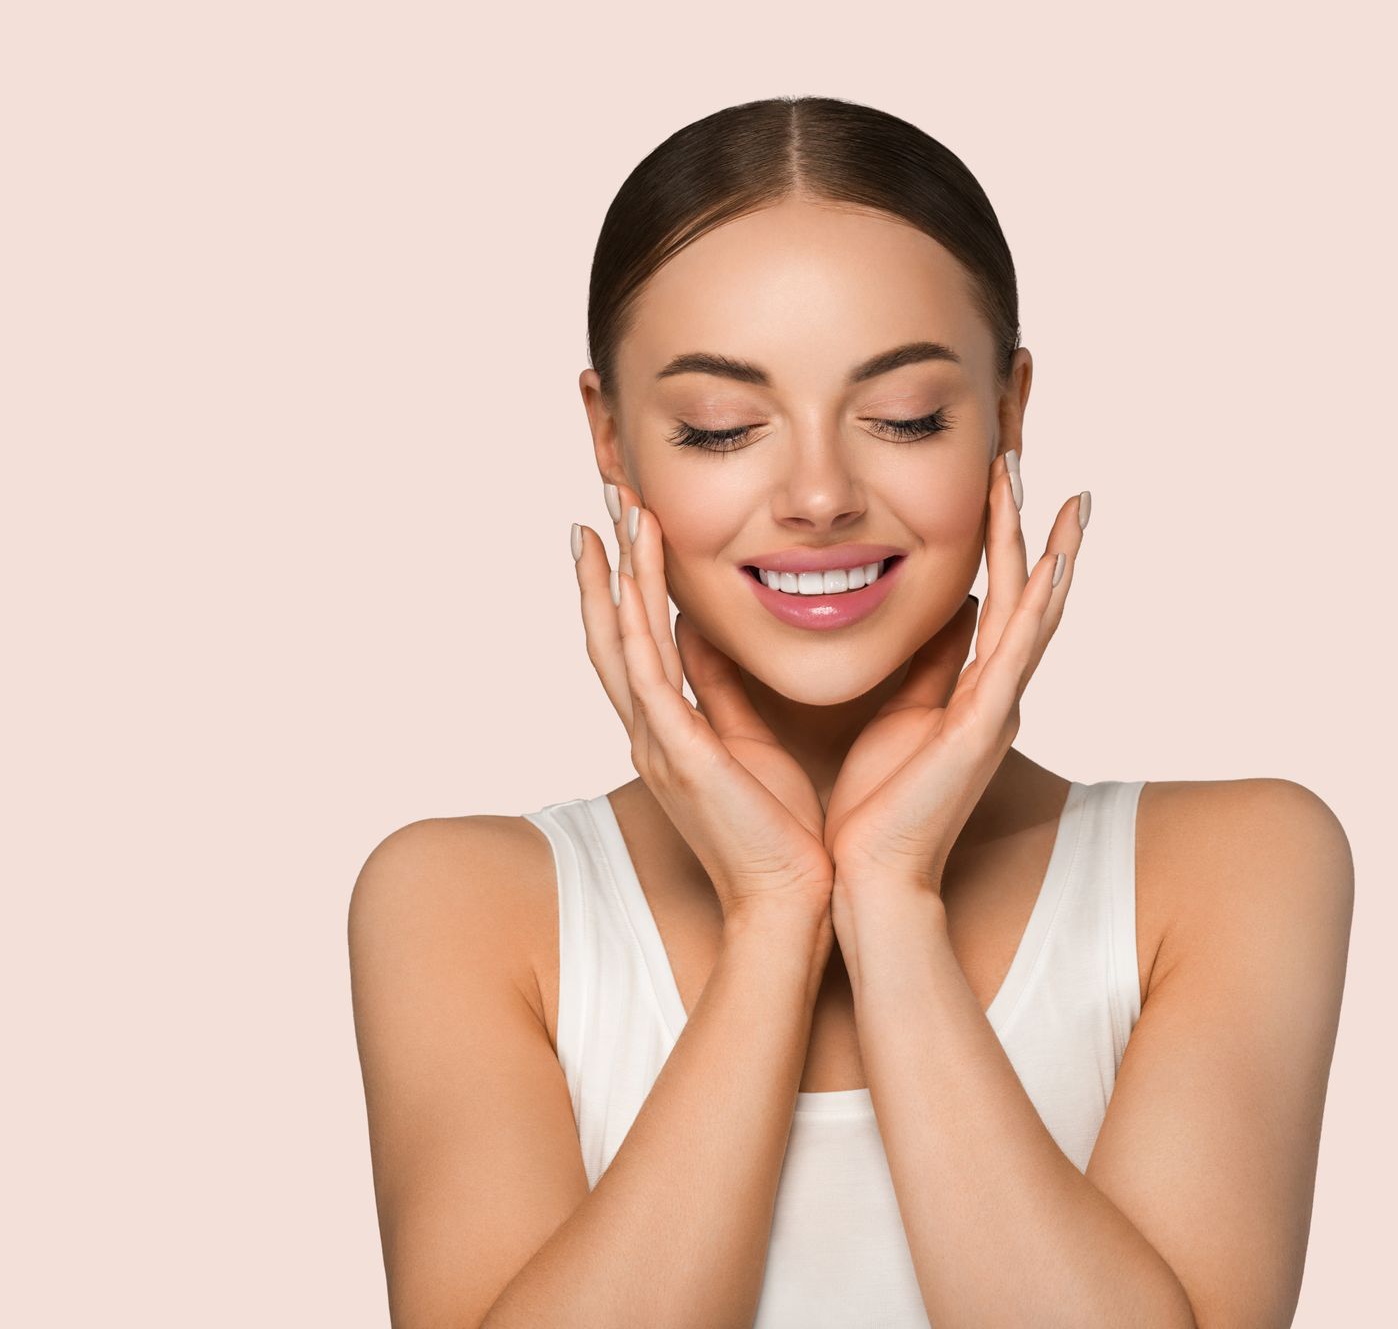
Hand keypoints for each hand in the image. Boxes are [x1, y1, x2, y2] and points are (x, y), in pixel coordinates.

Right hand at [573, 482, 832, 912]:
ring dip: (614, 572)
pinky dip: (630, 618)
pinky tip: (625, 574)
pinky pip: (645, 671)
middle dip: (608, 560)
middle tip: (606, 494)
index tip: (623, 524)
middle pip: (612, 629)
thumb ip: (725, 690)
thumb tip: (710, 636)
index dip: (623, 583)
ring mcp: (657, 742)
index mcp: (671, 730)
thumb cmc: (780, 832)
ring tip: (612, 511)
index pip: (635, 641)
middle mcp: (651, 731)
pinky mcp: (678, 752)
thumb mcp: (750, 741)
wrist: (791, 902)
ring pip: (621, 639)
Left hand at [824, 452, 1087, 896]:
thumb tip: (929, 612)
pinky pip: (1014, 654)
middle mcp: (994, 694)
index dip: (1002, 538)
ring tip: (1064, 496)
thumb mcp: (893, 713)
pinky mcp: (981, 727)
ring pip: (1033, 614)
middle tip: (1027, 459)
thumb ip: (918, 665)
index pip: (996, 597)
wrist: (869, 876)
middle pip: (1025, 593)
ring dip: (1049, 552)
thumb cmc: (875, 807)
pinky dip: (1037, 606)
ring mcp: (995, 709)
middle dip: (1029, 525)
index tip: (1001, 479)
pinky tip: (1054, 563)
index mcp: (971, 690)